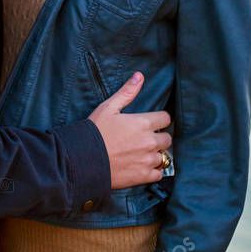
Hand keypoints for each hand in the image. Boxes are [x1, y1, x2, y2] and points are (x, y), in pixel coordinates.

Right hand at [88, 73, 171, 189]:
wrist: (83, 159)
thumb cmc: (95, 131)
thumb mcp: (108, 107)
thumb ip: (127, 92)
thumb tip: (139, 75)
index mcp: (143, 123)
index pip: (166, 118)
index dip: (159, 119)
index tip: (151, 123)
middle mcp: (149, 141)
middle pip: (167, 138)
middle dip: (159, 137)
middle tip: (145, 139)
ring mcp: (147, 160)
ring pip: (164, 156)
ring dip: (155, 154)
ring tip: (142, 153)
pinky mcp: (143, 176)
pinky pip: (159, 174)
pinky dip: (153, 171)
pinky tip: (142, 166)